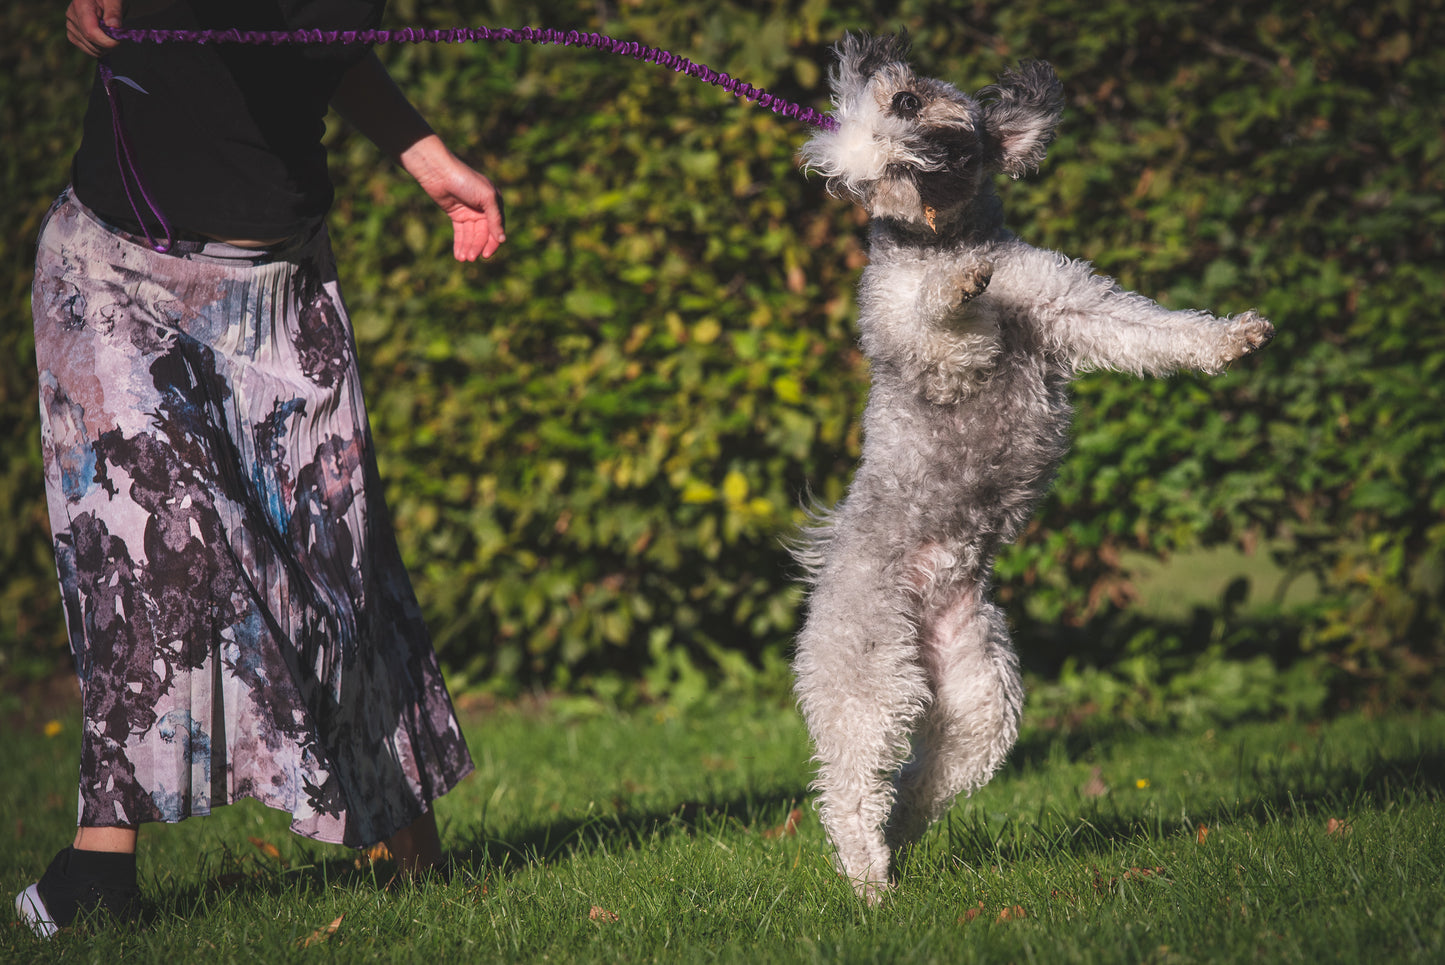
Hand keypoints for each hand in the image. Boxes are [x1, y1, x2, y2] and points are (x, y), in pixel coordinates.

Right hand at [67, 0, 122, 56]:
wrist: (99, 0)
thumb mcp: (114, 0)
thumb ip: (114, 11)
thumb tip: (113, 26)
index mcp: (80, 5)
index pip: (91, 32)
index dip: (107, 41)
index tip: (119, 41)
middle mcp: (71, 16)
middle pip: (91, 42)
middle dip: (109, 45)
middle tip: (119, 36)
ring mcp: (70, 27)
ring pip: (91, 49)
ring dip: (106, 48)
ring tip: (112, 36)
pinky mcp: (73, 35)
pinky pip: (88, 50)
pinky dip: (100, 49)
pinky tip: (105, 39)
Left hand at [401, 136, 506, 261]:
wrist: (439, 172)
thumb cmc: (465, 180)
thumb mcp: (486, 198)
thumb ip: (495, 218)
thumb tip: (502, 239)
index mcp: (495, 203)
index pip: (496, 228)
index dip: (492, 242)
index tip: (485, 254)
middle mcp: (484, 209)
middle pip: (483, 234)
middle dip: (477, 246)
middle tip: (471, 258)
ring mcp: (470, 212)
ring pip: (471, 235)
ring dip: (468, 247)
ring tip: (463, 259)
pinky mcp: (456, 215)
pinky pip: (461, 233)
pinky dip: (460, 244)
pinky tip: (459, 254)